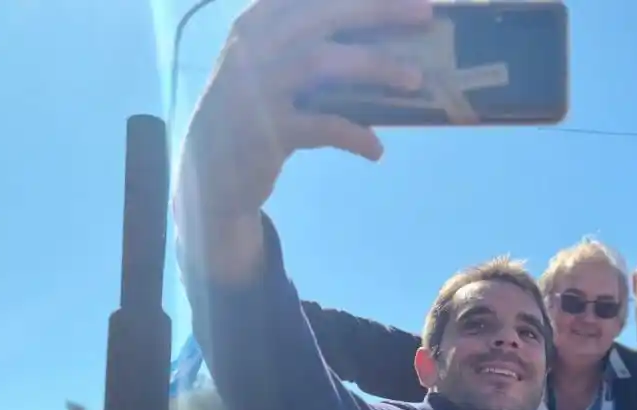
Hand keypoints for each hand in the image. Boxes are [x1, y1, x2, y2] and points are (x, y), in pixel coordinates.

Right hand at [174, 0, 430, 241]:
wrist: (211, 167)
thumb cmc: (257, 106)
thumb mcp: (273, 62)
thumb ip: (312, 40)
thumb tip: (386, 37)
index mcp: (261, 19)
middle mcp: (256, 43)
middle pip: (324, 13)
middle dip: (378, 8)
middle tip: (425, 12)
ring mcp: (259, 85)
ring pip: (323, 63)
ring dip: (376, 67)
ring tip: (415, 80)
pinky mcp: (268, 129)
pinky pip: (323, 126)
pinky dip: (356, 135)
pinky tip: (377, 149)